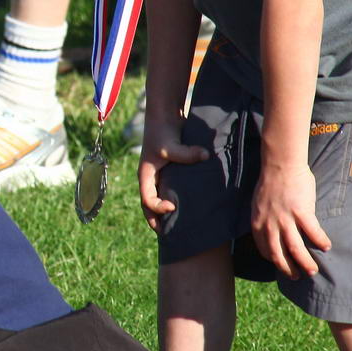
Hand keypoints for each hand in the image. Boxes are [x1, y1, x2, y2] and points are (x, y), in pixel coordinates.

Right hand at [136, 116, 208, 231]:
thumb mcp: (172, 144)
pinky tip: (184, 209)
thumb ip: (187, 153)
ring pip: (157, 200)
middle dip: (156, 220)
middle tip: (168, 235)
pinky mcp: (168, 171)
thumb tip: (206, 156)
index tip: (172, 207)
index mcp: (145, 175)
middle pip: (148, 206)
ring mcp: (158, 176)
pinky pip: (167, 192)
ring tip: (175, 228)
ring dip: (163, 214)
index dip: (158, 207)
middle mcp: (150, 178)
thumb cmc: (163, 130)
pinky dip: (172, 201)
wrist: (163, 115)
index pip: (147, 200)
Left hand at [251, 162, 329, 277]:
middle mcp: (270, 225)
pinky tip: (326, 246)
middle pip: (279, 254)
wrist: (281, 164)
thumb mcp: (259, 204)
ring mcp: (285, 220)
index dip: (273, 259)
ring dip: (305, 263)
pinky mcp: (301, 212)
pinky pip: (312, 232)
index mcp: (258, 223)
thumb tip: (272, 228)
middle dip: (288, 269)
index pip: (264, 249)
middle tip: (297, 276)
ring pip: (295, 249)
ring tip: (312, 271)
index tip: (281, 264)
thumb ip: (265, 218)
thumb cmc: (272, 181)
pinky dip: (320, 241)